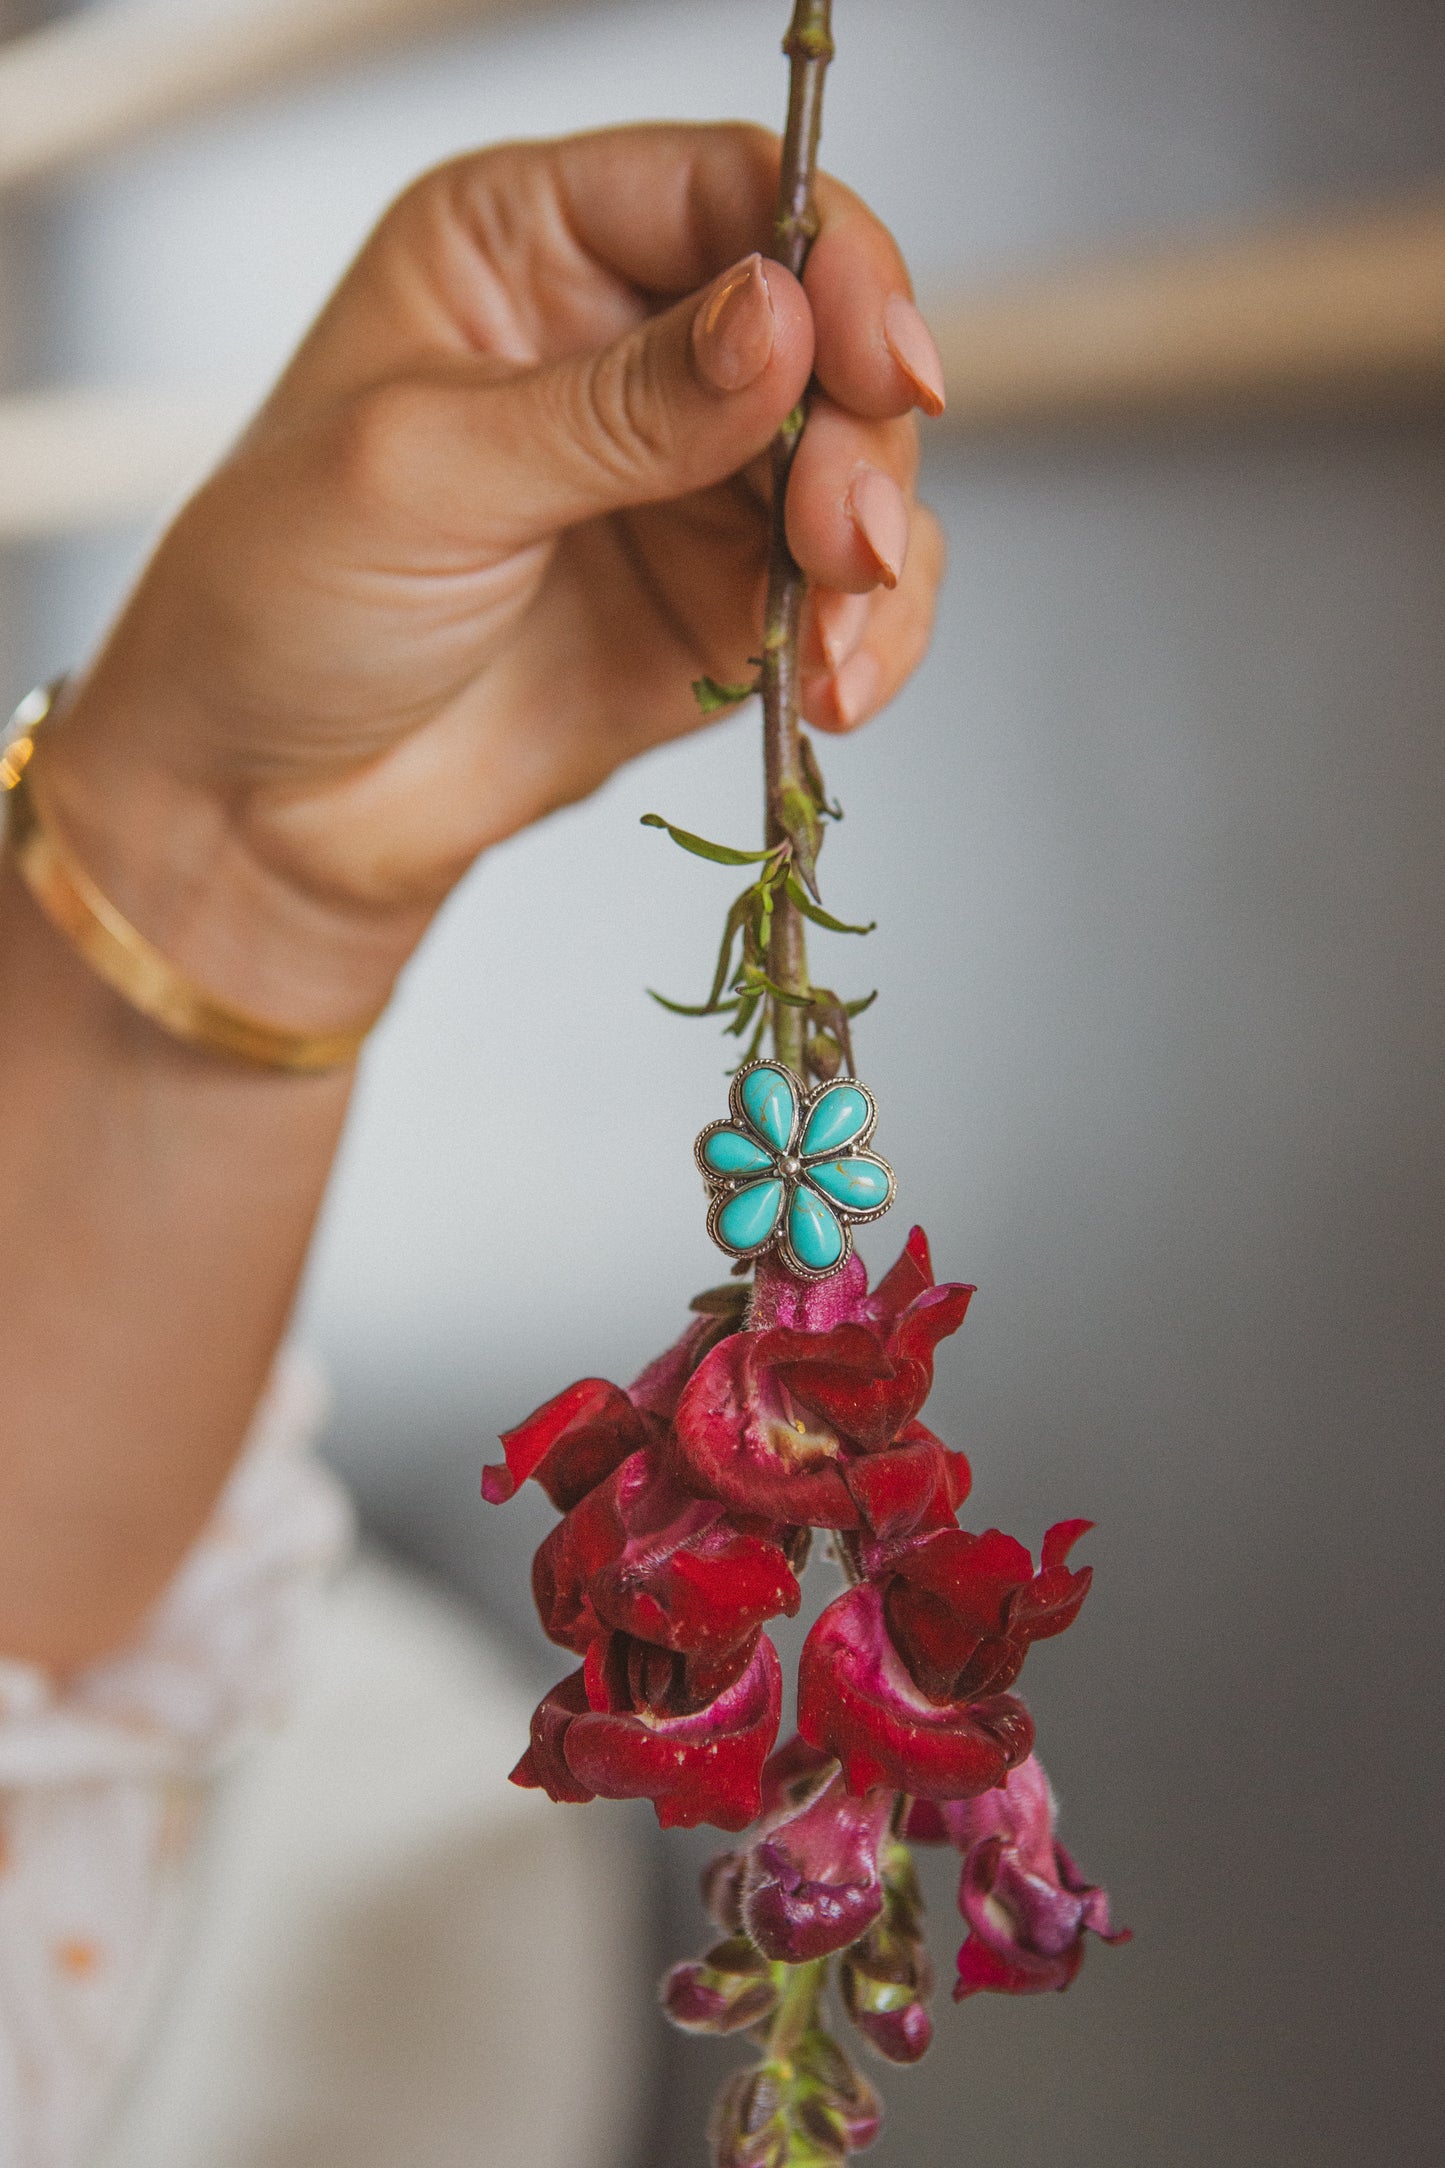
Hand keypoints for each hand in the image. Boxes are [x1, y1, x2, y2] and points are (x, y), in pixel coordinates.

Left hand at [43, 124, 944, 1025]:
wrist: (270, 805)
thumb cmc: (283, 605)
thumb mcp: (426, 473)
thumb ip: (615, 405)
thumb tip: (779, 321)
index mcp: (527, 250)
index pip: (727, 196)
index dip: (829, 259)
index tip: (878, 357)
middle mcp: (623, 349)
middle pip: (822, 336)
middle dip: (859, 437)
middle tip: (844, 538)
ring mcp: (683, 484)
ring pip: (854, 470)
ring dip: (874, 554)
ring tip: (831, 640)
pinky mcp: (718, 606)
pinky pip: (846, 597)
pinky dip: (868, 639)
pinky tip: (835, 688)